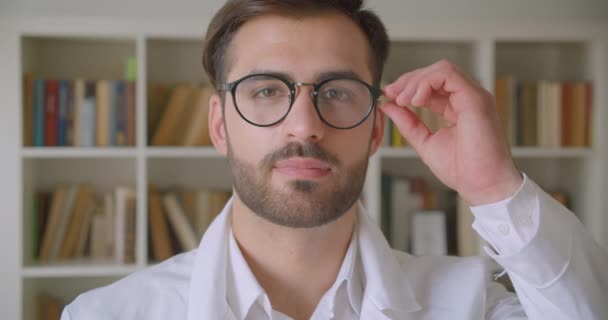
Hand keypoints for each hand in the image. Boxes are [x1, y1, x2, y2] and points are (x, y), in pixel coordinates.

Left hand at [379, 60, 522, 205]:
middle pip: (436, 72)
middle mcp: (468, 98)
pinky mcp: (476, 99)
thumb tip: (387, 106)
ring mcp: (474, 97)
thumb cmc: (461, 170)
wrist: (482, 186)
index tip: (389, 96)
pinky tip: (415, 100)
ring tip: (403, 100)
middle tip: (391, 94)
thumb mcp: (425, 142)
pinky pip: (449, 75)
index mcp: (458, 107)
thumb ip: (408, 123)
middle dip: (409, 80)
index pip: (432, 84)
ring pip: (442, 69)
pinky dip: (427, 82)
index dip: (408, 86)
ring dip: (417, 81)